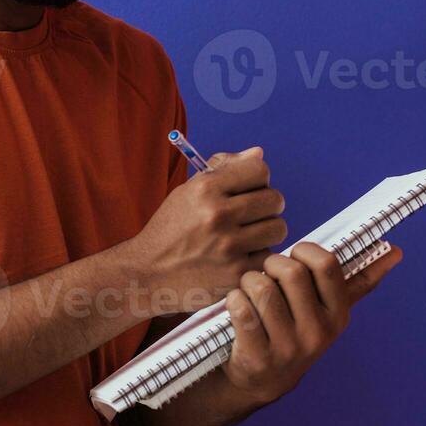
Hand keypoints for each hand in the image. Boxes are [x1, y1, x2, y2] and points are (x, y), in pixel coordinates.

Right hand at [127, 146, 287, 314]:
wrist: (148, 272)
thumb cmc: (170, 229)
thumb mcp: (187, 192)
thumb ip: (223, 169)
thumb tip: (259, 153)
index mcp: (204, 189)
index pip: (260, 170)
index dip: (258, 179)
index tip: (249, 190)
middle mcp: (217, 214)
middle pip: (274, 199)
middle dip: (266, 206)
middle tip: (250, 216)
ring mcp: (228, 245)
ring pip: (278, 227)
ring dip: (267, 232)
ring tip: (247, 236)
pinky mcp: (236, 272)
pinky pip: (269, 255)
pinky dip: (258, 256)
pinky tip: (240, 257)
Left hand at [221, 240, 403, 405]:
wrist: (260, 380)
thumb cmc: (295, 332)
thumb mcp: (328, 311)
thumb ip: (358, 281)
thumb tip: (395, 251)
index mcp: (338, 316)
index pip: (326, 264)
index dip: (304, 251)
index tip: (295, 257)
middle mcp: (318, 333)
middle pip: (290, 271)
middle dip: (271, 263)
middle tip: (267, 274)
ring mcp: (288, 347)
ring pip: (261, 286)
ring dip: (248, 281)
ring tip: (250, 292)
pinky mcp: (258, 356)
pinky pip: (240, 307)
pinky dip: (233, 300)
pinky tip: (237, 308)